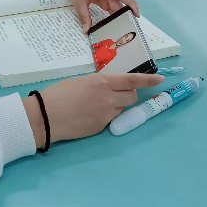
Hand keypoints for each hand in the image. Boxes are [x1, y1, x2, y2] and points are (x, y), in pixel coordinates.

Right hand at [23, 73, 164, 147]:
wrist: (45, 116)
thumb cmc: (57, 93)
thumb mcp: (80, 82)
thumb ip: (97, 84)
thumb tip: (106, 89)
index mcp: (102, 82)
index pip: (131, 80)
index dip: (148, 80)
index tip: (160, 79)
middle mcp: (109, 98)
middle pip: (131, 96)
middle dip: (127, 94)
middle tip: (113, 94)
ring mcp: (106, 114)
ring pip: (121, 108)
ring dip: (115, 105)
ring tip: (94, 105)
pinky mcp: (101, 127)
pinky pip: (109, 119)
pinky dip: (104, 115)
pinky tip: (87, 115)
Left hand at [54, 0, 139, 32]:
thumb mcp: (78, 2)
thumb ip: (84, 17)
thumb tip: (86, 30)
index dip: (130, 4)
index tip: (137, 14)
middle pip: (119, 3)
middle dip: (125, 15)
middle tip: (129, 28)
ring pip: (115, 6)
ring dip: (119, 15)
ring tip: (122, 28)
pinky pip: (110, 6)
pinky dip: (112, 14)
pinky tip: (113, 23)